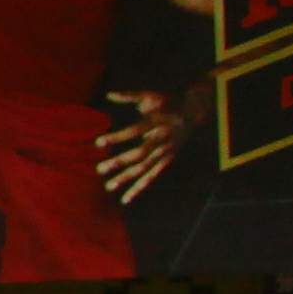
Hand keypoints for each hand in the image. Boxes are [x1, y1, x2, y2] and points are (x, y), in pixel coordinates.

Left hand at [94, 83, 198, 199]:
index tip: (98, 142)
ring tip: (108, 186)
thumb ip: (129, 96)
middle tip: (99, 169)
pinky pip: (152, 176)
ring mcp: (165, 152)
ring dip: (127, 178)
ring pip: (145, 168)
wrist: (193, 112)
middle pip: (139, 154)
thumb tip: (109, 94)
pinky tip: (125, 199)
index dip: (118, 137)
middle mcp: (161, 140)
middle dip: (119, 162)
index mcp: (156, 123)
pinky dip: (139, 188)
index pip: (135, 131)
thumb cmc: (167, 102)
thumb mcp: (150, 96)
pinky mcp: (167, 160)